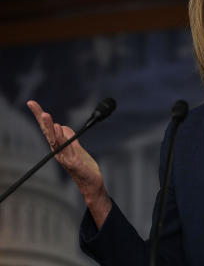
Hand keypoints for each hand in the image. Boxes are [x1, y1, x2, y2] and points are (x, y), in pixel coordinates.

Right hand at [27, 100, 111, 227]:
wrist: (91, 182)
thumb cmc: (83, 165)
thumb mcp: (77, 147)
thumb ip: (69, 136)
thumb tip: (61, 126)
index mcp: (58, 146)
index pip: (47, 128)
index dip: (39, 115)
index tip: (31, 102)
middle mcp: (58, 151)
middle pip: (48, 132)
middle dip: (41, 119)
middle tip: (34, 105)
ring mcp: (65, 156)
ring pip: (56, 140)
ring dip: (51, 128)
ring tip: (47, 116)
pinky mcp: (75, 162)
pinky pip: (68, 148)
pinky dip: (63, 139)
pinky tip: (60, 130)